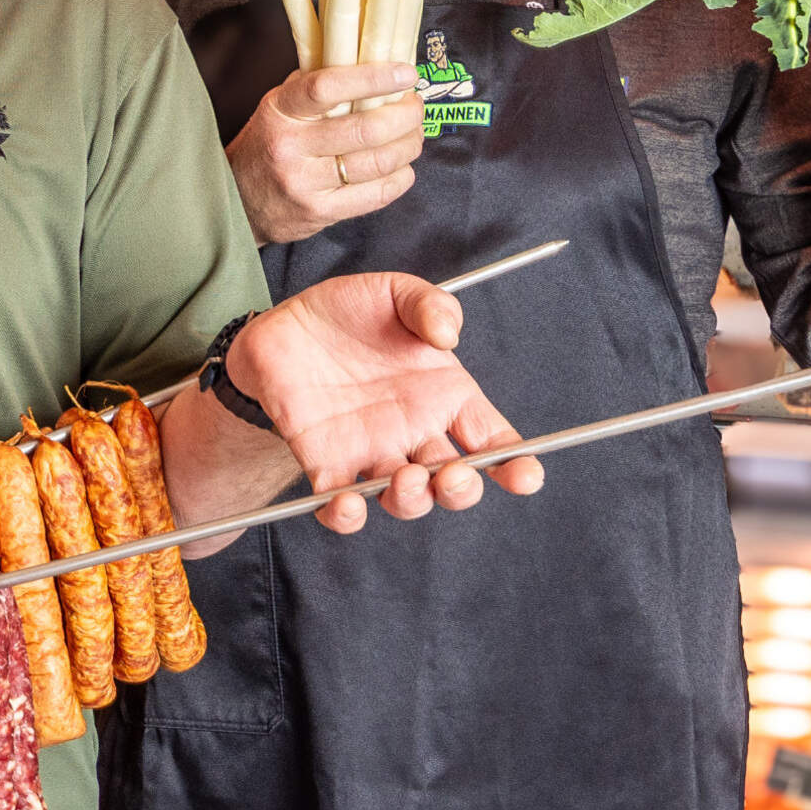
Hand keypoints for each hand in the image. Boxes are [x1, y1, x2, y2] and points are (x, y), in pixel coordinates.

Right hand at [228, 64, 427, 244]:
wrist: (237, 199)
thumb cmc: (267, 144)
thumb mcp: (279, 106)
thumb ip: (316, 85)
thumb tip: (365, 58)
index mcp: (281, 111)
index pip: (328, 88)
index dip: (373, 78)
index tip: (405, 73)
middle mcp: (289, 147)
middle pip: (364, 130)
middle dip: (404, 116)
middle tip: (415, 107)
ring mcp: (304, 183)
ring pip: (376, 162)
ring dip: (408, 146)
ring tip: (413, 136)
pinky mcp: (319, 212)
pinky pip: (375, 195)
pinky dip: (400, 178)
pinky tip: (402, 168)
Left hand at [228, 273, 541, 532]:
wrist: (283, 323)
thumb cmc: (349, 312)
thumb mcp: (394, 293)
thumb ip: (429, 306)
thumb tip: (448, 334)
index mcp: (445, 396)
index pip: (493, 440)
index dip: (514, 464)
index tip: (526, 476)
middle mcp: (414, 433)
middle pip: (454, 482)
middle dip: (461, 489)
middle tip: (451, 474)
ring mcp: (372, 452)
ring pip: (405, 498)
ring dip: (412, 500)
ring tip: (405, 476)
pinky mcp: (326, 463)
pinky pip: (340, 504)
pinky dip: (346, 516)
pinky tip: (348, 504)